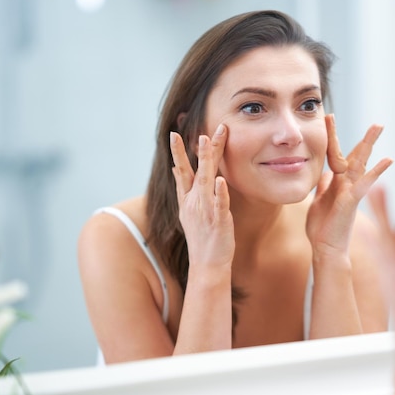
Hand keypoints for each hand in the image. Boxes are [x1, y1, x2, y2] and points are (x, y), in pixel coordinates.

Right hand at [170, 124, 234, 272]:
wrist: (207, 264)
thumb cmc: (201, 236)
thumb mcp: (187, 210)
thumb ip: (183, 188)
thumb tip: (175, 168)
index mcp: (187, 199)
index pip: (181, 171)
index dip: (177, 153)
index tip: (174, 134)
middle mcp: (193, 202)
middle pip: (193, 170)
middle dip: (195, 150)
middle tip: (196, 130)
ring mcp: (205, 210)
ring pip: (205, 180)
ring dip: (205, 160)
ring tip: (205, 141)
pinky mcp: (218, 220)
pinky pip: (219, 203)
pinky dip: (219, 192)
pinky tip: (219, 180)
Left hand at [306, 114, 392, 260]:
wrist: (325, 249)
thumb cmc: (322, 228)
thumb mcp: (318, 201)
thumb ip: (323, 186)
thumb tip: (324, 174)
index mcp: (337, 183)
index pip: (336, 154)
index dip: (333, 136)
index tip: (329, 116)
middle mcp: (347, 184)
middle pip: (356, 155)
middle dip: (365, 138)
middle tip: (377, 122)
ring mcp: (351, 191)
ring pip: (362, 163)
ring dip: (369, 145)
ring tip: (379, 127)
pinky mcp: (352, 201)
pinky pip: (364, 183)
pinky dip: (375, 171)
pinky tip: (388, 159)